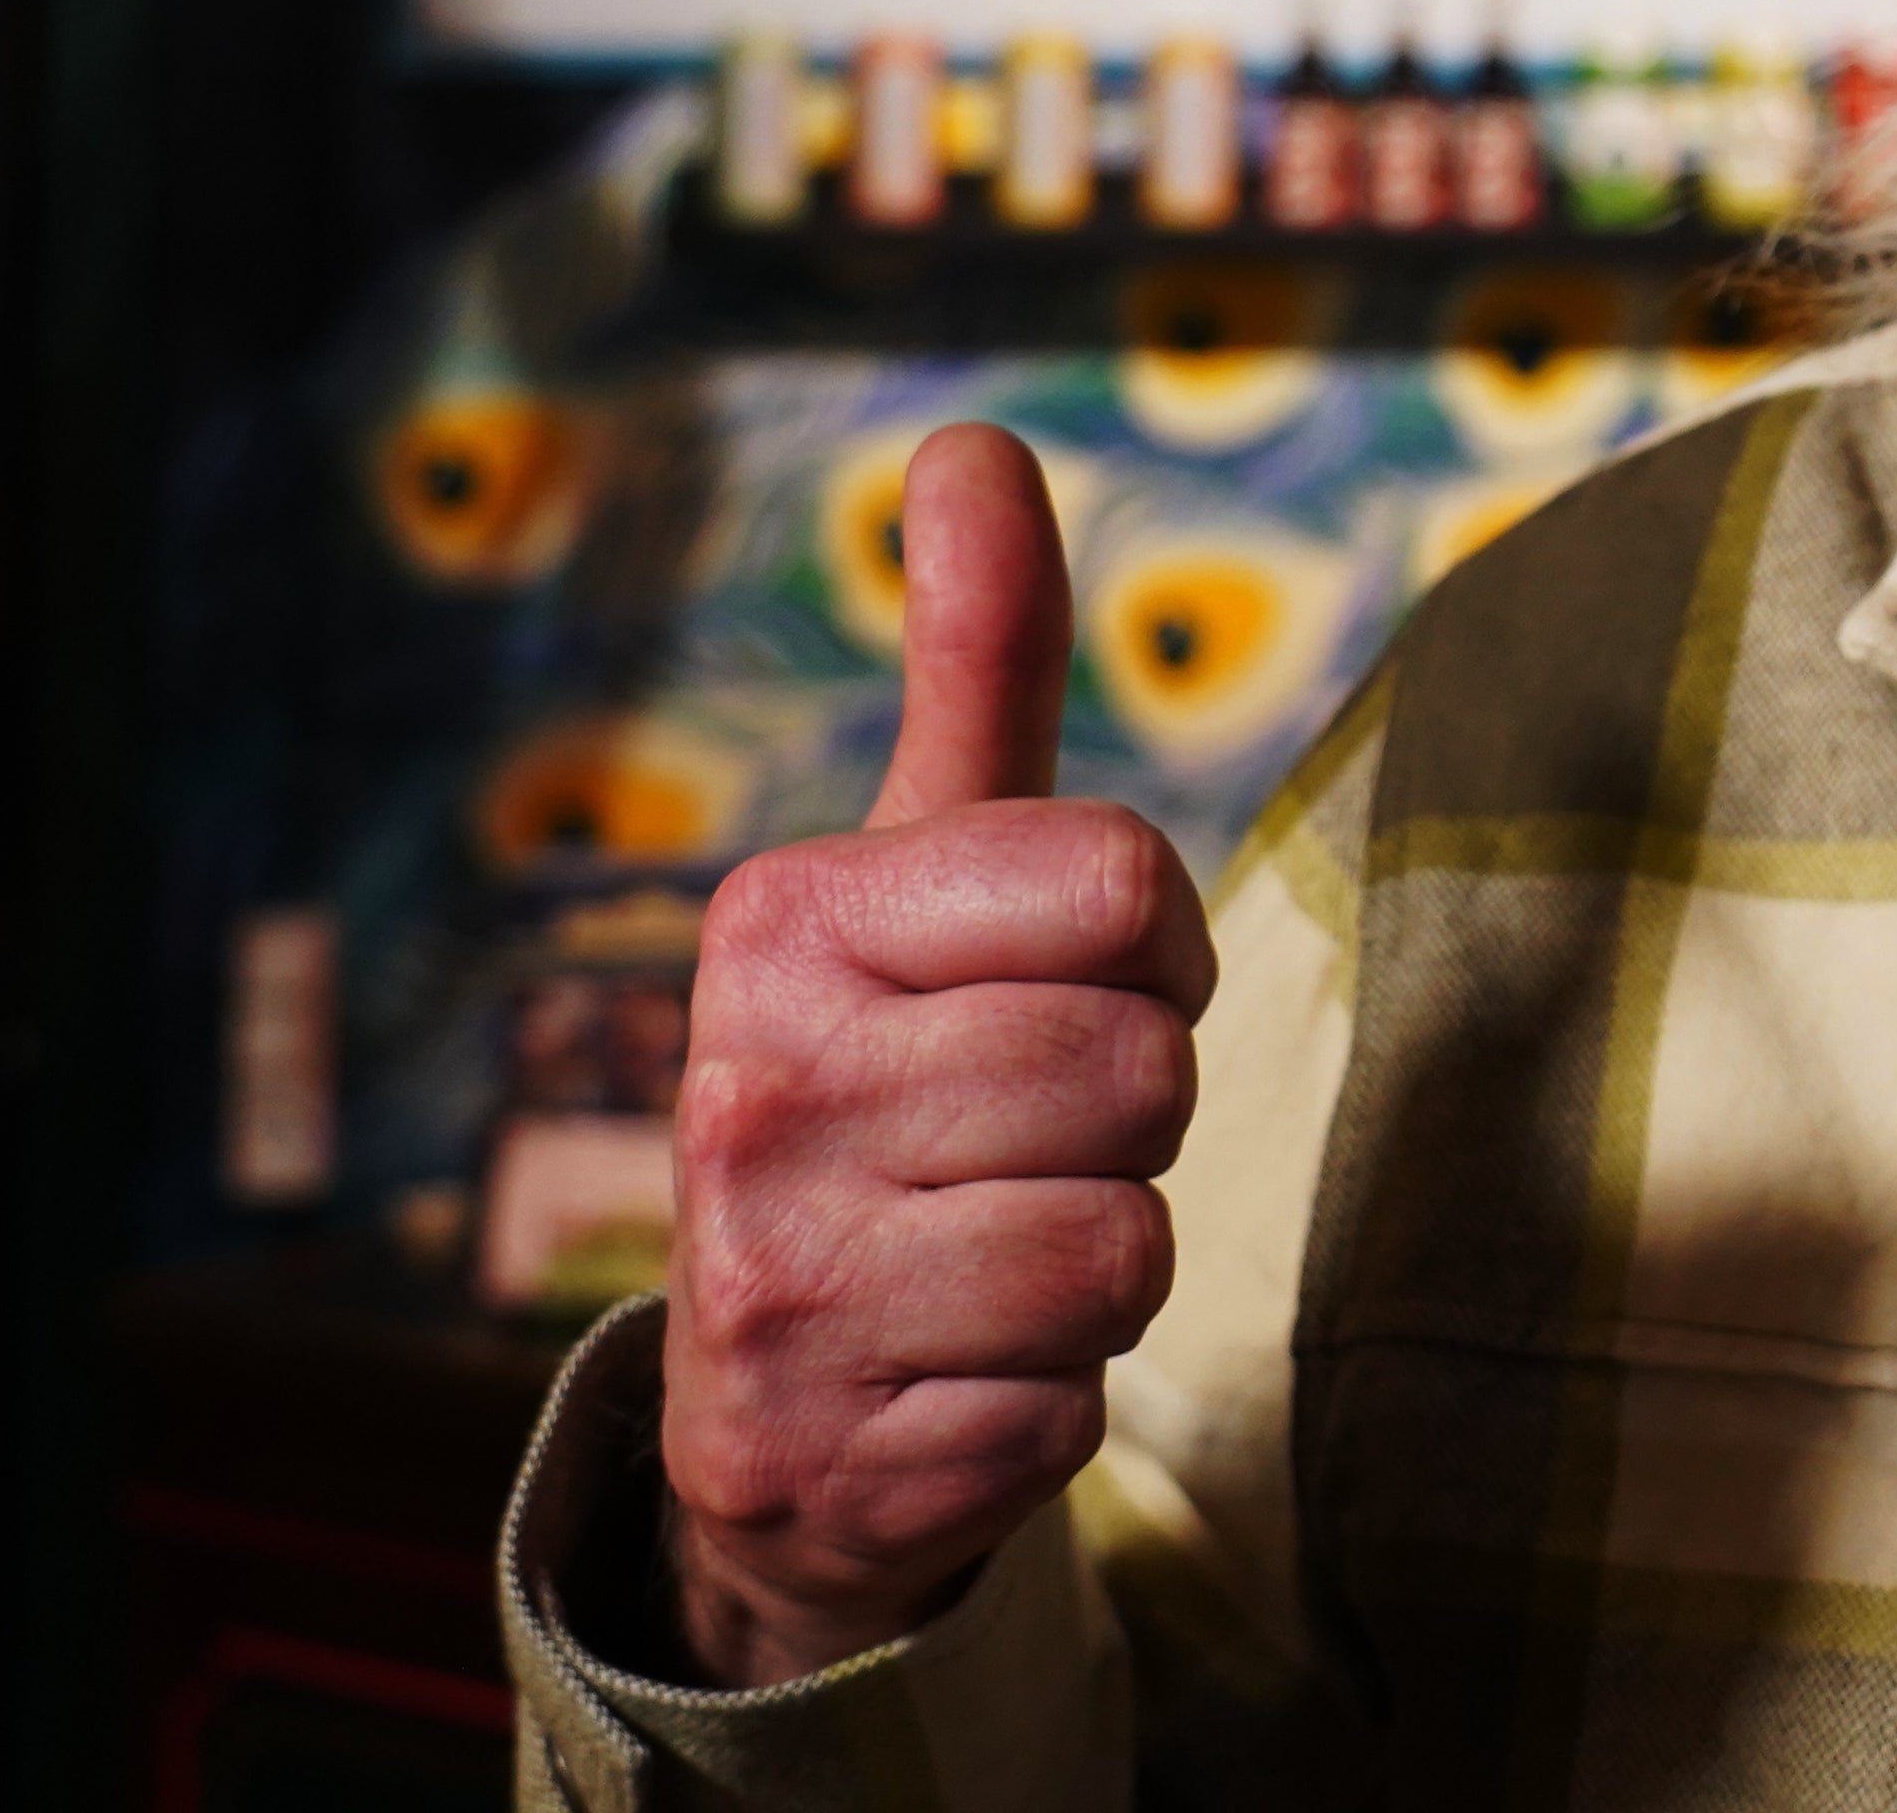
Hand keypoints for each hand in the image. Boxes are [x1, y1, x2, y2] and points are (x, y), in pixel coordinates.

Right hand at [655, 424, 1213, 1683]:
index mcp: (784, 925)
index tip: (1056, 988)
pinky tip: (953, 1376)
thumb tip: (973, 435)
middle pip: (1140, 1074)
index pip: (1124, 888)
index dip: (1146, 953)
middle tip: (1019, 1140)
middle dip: (1129, 1117)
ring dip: (1103, 1261)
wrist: (770, 1410)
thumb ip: (972, 659)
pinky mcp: (838, 1461)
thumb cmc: (894, 1087)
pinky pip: (1079, 1407)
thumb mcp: (921, 868)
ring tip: (986, 1251)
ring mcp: (778, 1290)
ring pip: (1127, 1246)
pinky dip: (1053, 1399)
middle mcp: (750, 1095)